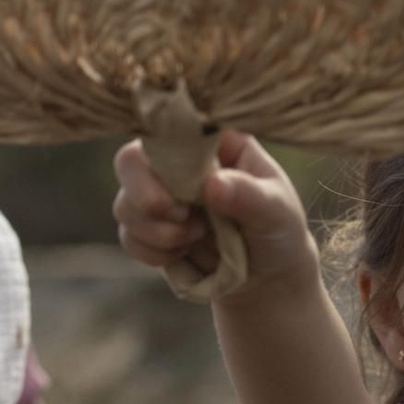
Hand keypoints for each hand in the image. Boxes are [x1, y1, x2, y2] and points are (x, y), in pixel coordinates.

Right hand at [113, 129, 316, 293]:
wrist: (268, 277)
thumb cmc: (279, 231)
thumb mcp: (278, 211)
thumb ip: (249, 195)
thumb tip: (212, 184)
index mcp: (211, 142)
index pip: (170, 126)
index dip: (163, 153)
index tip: (185, 190)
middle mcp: (178, 163)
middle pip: (130, 160)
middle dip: (147, 196)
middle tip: (182, 217)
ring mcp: (159, 194)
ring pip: (124, 203)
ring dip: (155, 230)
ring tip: (195, 240)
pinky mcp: (149, 229)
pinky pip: (128, 236)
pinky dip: (152, 251)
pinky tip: (183, 255)